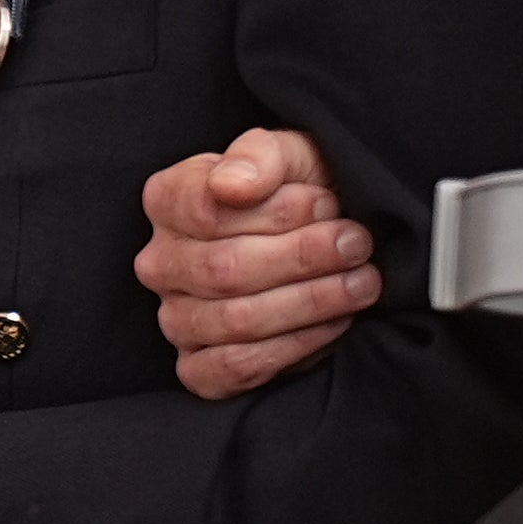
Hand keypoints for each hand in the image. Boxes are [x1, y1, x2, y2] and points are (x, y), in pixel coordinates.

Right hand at [135, 126, 377, 398]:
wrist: (327, 239)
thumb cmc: (302, 193)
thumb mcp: (291, 155)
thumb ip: (260, 156)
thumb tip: (230, 185)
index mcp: (168, 201)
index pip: (207, 211)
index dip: (277, 212)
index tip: (326, 203)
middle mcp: (161, 262)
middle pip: (226, 270)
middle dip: (304, 258)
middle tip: (356, 244)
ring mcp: (175, 318)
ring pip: (237, 320)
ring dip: (311, 302)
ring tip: (361, 281)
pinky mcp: (199, 368)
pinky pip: (237, 366)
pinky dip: (294, 347)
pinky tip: (335, 321)